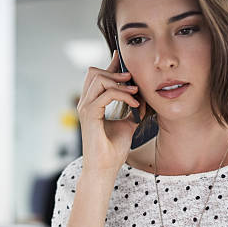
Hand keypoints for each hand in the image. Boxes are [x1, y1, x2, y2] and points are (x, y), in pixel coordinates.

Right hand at [76, 51, 146, 176]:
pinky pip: (106, 94)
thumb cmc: (113, 150)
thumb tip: (142, 98)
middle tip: (133, 80)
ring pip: (98, 79)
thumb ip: (132, 110)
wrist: (105, 169)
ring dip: (119, 82)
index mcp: (91, 103)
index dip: (111, 65)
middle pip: (94, 72)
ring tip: (135, 91)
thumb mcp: (128, 125)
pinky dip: (122, 95)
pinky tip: (133, 102)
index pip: (98, 76)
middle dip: (115, 71)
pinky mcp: (89, 115)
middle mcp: (85, 103)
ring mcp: (85, 108)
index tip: (122, 57)